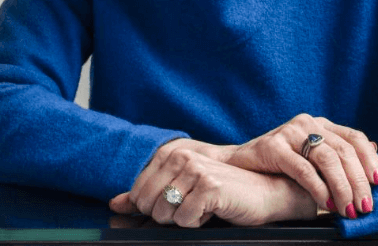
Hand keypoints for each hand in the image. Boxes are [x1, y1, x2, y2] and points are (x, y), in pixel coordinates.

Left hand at [109, 140, 315, 226]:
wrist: (263, 193)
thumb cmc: (221, 192)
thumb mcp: (181, 191)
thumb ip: (145, 195)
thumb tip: (115, 203)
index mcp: (173, 154)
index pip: (138, 192)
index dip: (153, 207)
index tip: (178, 202)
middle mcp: (183, 157)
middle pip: (148, 205)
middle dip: (167, 215)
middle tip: (193, 206)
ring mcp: (196, 170)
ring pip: (164, 214)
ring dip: (184, 219)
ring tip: (203, 207)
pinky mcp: (210, 187)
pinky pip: (185, 220)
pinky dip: (198, 223)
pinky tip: (214, 210)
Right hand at [223, 114, 377, 218]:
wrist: (238, 166)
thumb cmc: (278, 165)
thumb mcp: (311, 157)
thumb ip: (338, 154)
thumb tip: (376, 150)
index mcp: (320, 123)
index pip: (354, 137)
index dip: (370, 159)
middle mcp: (307, 123)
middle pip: (343, 150)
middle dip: (358, 180)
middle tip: (365, 205)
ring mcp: (290, 132)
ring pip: (327, 158)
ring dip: (342, 187)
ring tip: (348, 209)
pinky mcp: (274, 146)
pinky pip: (303, 169)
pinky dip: (319, 188)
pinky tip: (326, 204)